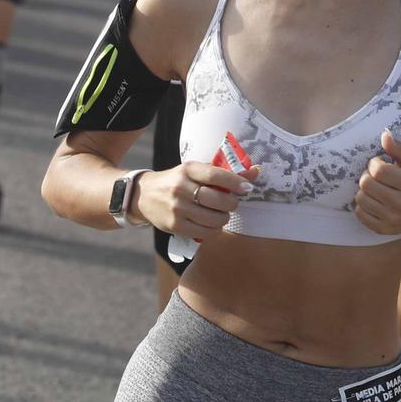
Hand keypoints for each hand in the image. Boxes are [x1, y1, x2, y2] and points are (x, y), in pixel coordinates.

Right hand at [134, 160, 259, 236]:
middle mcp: (181, 187)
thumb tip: (256, 171)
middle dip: (232, 204)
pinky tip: (211, 224)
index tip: (247, 188)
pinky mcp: (174, 225)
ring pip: (213, 218)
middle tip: (232, 203)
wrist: (144, 195)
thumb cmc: (177, 181)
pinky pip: (204, 232)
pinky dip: (214, 229)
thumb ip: (223, 173)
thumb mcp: (195, 171)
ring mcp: (177, 208)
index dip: (235, 182)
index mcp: (188, 169)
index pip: (215, 175)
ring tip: (221, 214)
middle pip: (217, 200)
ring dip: (223, 218)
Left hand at [354, 129, 400, 233]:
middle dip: (367, 175)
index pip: (378, 170)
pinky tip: (373, 200)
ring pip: (360, 199)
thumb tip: (384, 135)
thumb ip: (398, 149)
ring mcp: (393, 219)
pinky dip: (362, 205)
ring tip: (375, 188)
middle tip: (375, 175)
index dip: (374, 163)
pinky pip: (360, 214)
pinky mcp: (384, 229)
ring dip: (364, 190)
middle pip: (366, 184)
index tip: (380, 163)